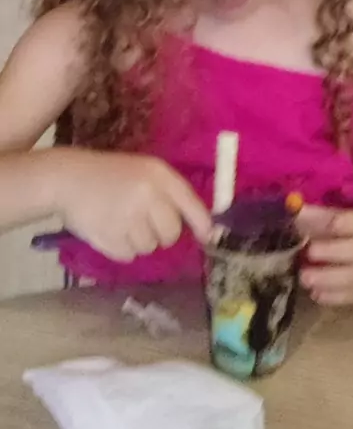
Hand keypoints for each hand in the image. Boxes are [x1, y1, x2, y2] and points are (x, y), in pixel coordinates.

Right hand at [54, 151, 211, 261]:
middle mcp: (147, 195)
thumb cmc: (112, 174)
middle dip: (162, 233)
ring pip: (150, 247)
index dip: (202, 224)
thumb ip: (172, 194)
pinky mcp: (110, 238)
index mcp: (158, 174)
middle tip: (144, 221)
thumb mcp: (145, 171)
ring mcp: (128, 218)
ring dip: (139, 240)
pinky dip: (122, 249)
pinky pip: (129, 256)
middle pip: (171, 233)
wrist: (68, 179)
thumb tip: (205, 228)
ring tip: (121, 220)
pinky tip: (110, 229)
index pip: (190, 203)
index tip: (208, 237)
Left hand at [297, 205, 352, 306]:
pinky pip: (349, 296)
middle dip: (331, 252)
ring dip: (327, 279)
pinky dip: (332, 297)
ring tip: (304, 278)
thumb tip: (292, 210)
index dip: (342, 223)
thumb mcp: (332, 216)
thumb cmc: (342, 229)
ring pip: (352, 277)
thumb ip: (313, 215)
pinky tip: (314, 293)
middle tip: (309, 252)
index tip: (330, 223)